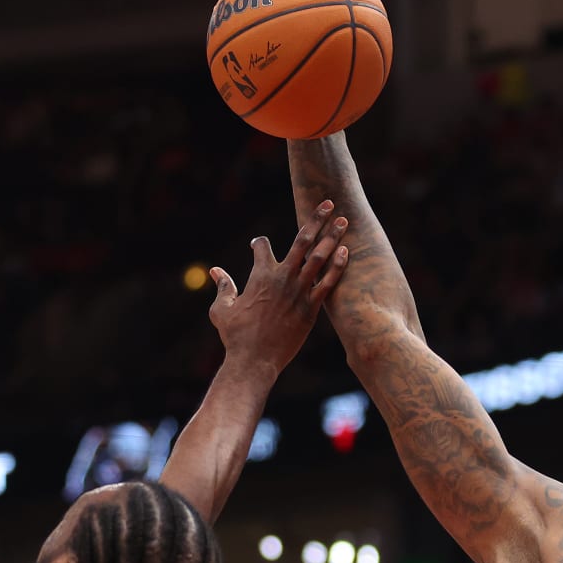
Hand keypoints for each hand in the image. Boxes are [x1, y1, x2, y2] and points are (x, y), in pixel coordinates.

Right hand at [208, 203, 348, 372]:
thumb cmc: (235, 336)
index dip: (260, 243)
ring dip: (332, 237)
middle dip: (315, 219)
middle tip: (328, 203)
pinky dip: (338, 266)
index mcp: (259, 275)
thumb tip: (216, 271)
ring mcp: (298, 292)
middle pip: (301, 241)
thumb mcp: (222, 309)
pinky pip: (328, 282)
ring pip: (319, 257)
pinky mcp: (312, 308)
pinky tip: (347, 251)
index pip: (262, 246)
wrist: (254, 360)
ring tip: (343, 220)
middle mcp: (281, 278)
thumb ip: (223, 286)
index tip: (260, 244)